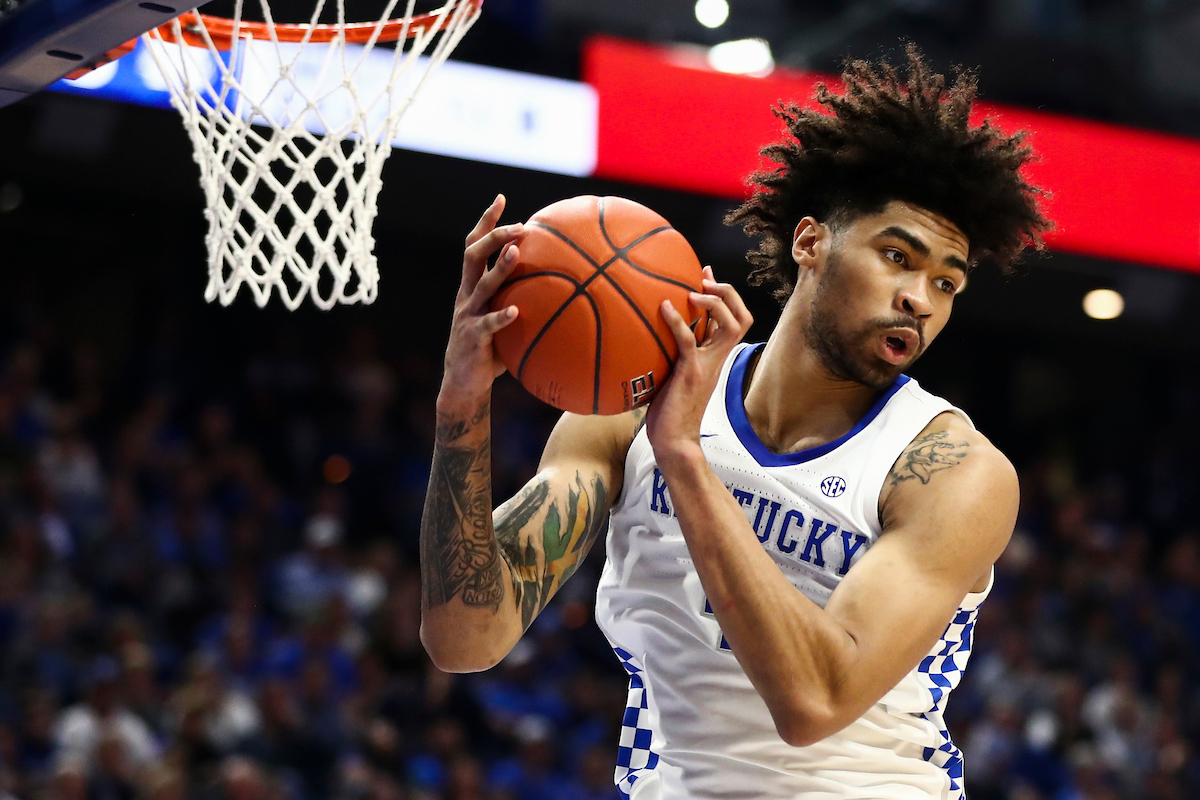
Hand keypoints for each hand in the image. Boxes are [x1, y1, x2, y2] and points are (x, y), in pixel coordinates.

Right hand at [439, 195, 524, 412]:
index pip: (475, 245)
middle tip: (518, 226)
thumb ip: (522, 300)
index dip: (486, 222)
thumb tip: (561, 286)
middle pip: (473, 255)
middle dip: (493, 235)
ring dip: (499, 267)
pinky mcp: (472, 338)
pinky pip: (488, 325)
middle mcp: (466, 295)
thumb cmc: (491, 349)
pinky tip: (516, 311)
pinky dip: (501, 317)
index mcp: (472, 286)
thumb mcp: (504, 319)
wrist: (464, 383)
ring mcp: (467, 315)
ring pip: (481, 285)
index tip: (501, 198)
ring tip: (516, 252)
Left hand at [646, 266, 752, 465]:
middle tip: (705, 280)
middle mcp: (717, 358)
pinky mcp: (690, 372)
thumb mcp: (674, 376)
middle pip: (742, 318)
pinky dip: (677, 320)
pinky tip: (663, 306)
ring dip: (715, 302)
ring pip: (730, 325)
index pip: (734, 322)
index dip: (725, 296)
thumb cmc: (668, 412)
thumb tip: (650, 337)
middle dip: (728, 293)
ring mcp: (707, 365)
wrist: (674, 441)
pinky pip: (688, 340)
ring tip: (694, 290)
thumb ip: (672, 356)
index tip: (706, 275)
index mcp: (715, 358)